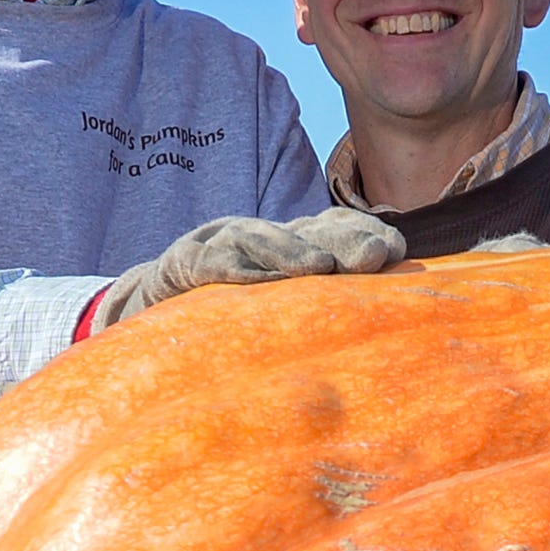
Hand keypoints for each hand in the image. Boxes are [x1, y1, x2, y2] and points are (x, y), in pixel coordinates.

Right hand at [94, 209, 405, 324]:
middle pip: (307, 231)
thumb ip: (325, 307)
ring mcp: (223, 245)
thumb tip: (385, 320)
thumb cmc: (230, 316)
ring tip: (320, 267)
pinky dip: (233, 267)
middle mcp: (263, 239)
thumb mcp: (282, 309)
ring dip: (290, 250)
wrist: (154, 303)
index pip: (335, 230)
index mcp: (292, 246)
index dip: (363, 234)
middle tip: (374, 257)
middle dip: (342, 240)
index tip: (395, 249)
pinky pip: (210, 262)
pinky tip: (255, 280)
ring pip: (259, 238)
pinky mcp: (184, 262)